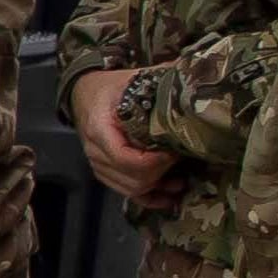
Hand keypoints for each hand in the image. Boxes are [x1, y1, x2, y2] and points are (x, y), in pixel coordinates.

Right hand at [71, 67, 176, 207]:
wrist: (85, 93)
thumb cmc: (110, 87)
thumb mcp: (133, 79)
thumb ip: (160, 80)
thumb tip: (191, 79)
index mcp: (99, 128)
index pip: (125, 158)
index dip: (153, 162)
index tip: (174, 151)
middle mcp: (95, 150)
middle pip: (130, 178)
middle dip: (160, 173)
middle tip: (180, 158)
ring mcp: (98, 164)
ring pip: (129, 189)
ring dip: (157, 187)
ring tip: (181, 180)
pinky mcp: (105, 172)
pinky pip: (126, 193)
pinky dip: (148, 198)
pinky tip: (168, 197)